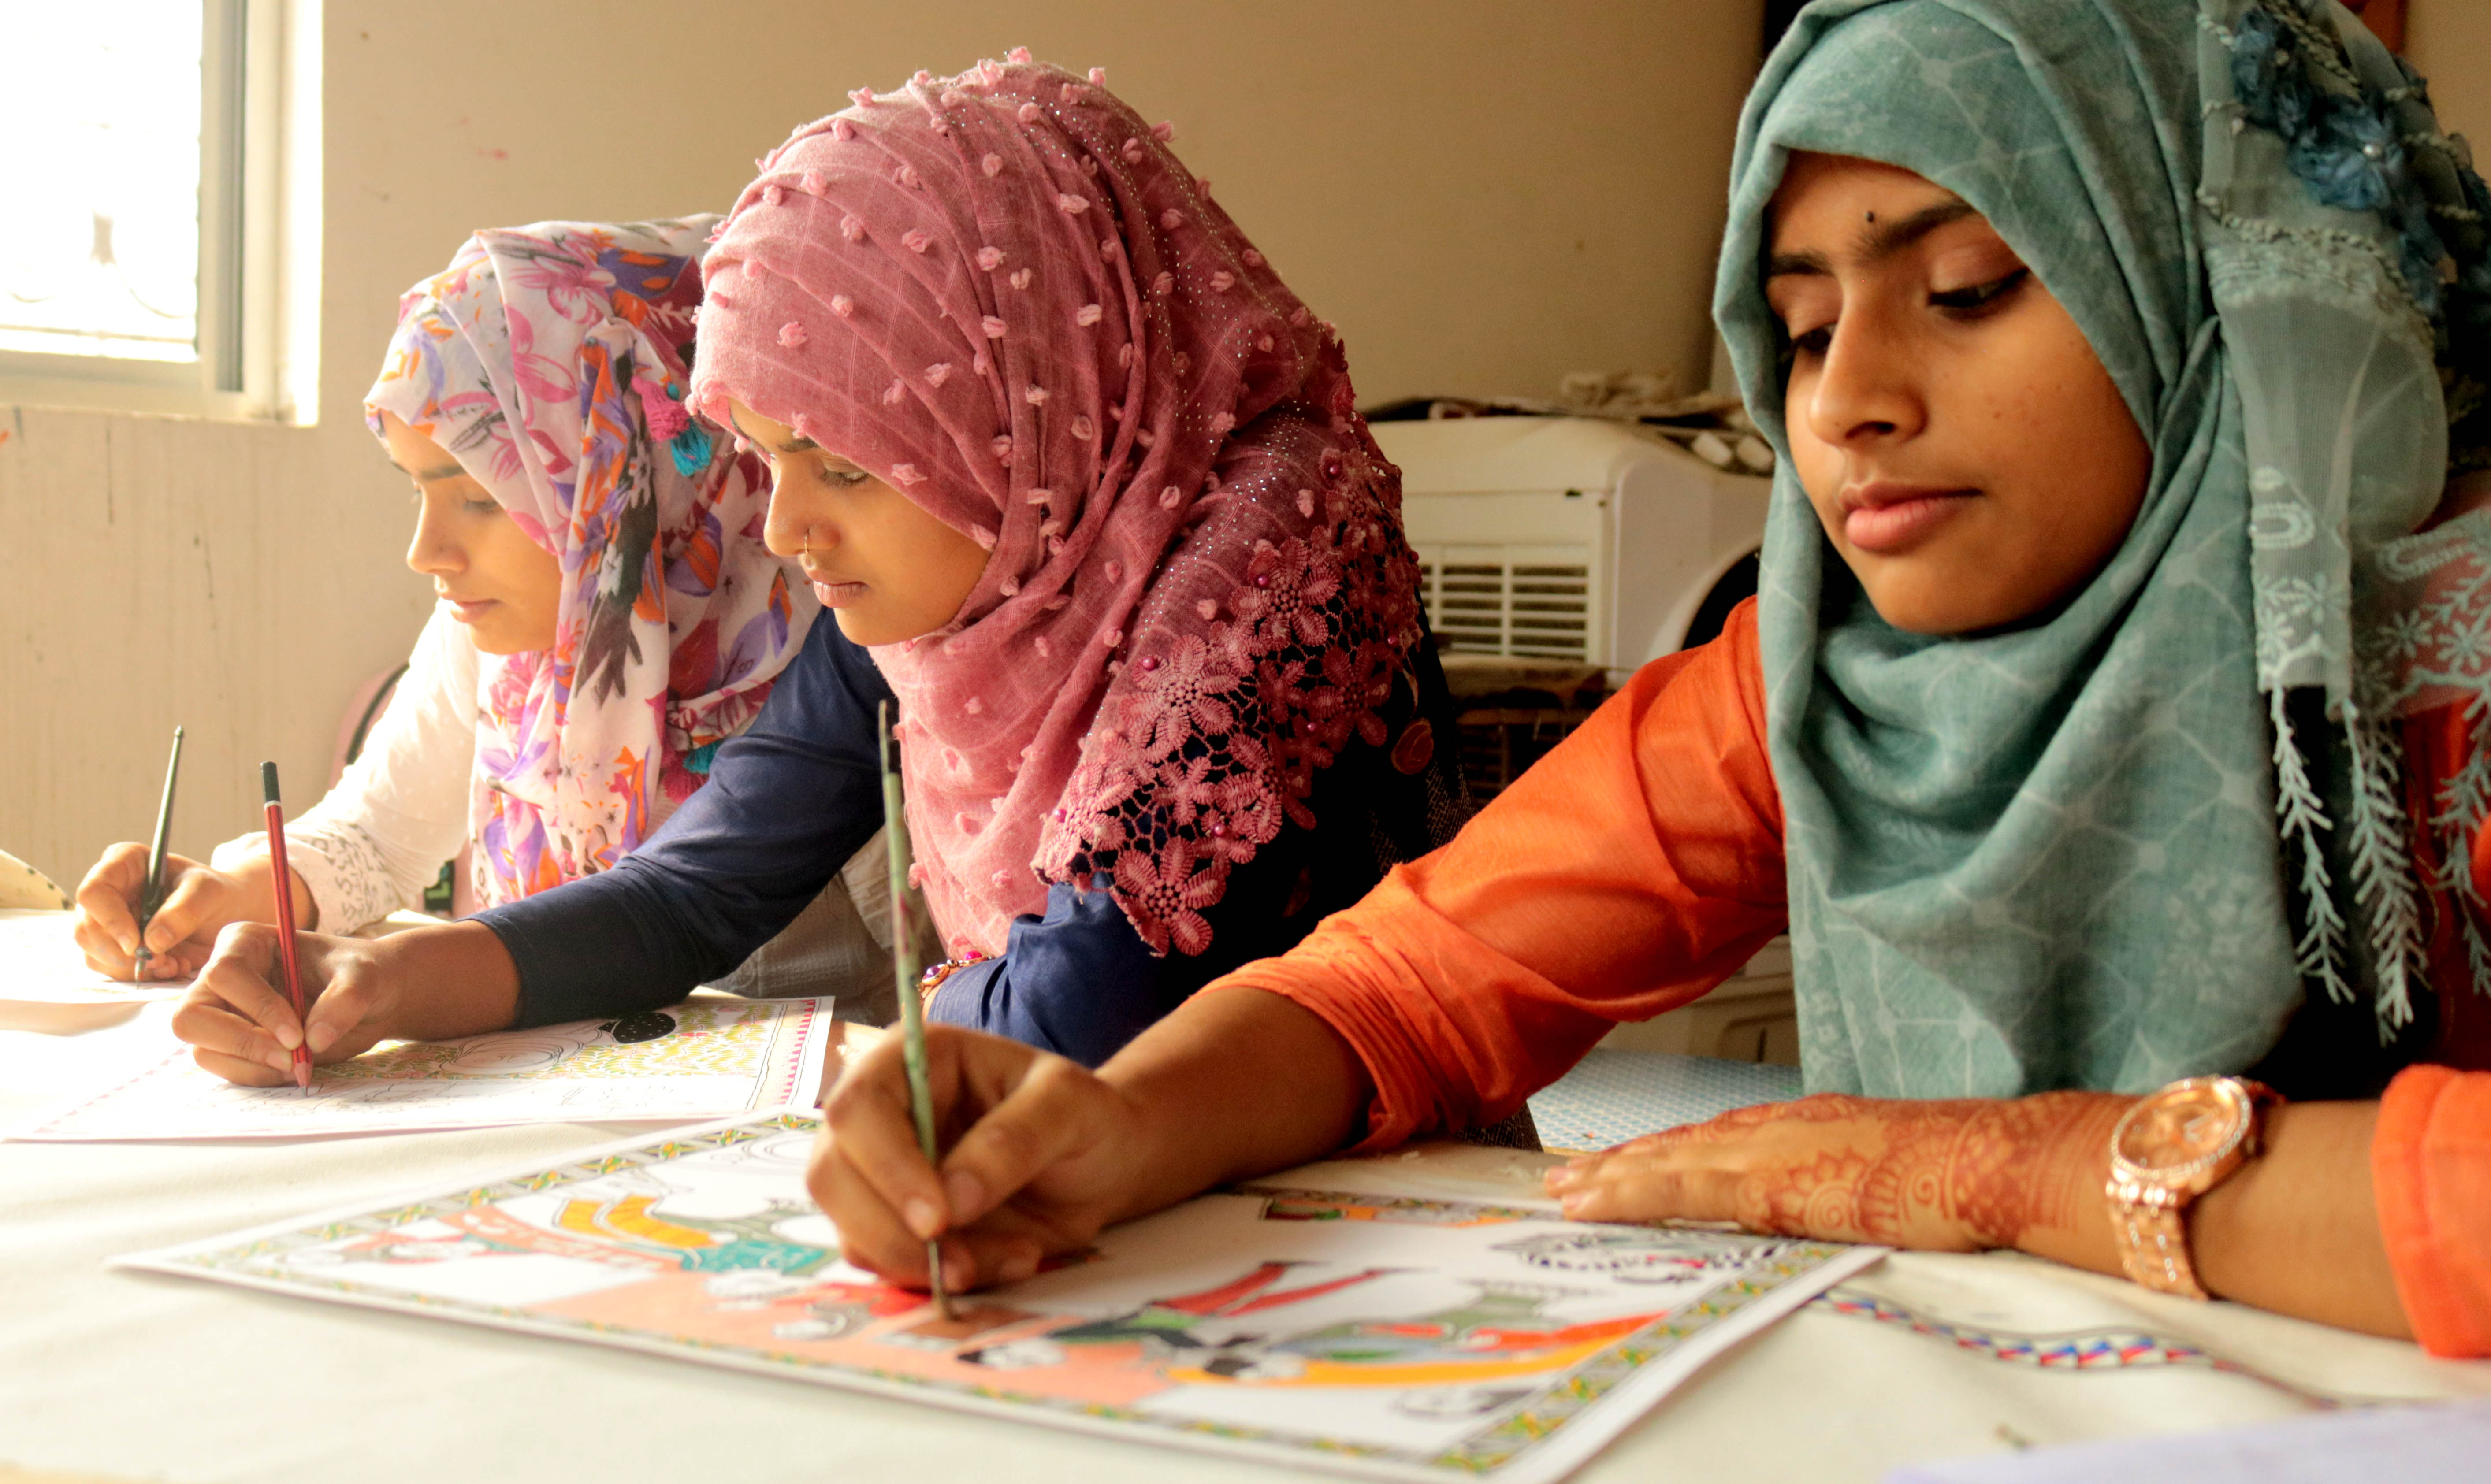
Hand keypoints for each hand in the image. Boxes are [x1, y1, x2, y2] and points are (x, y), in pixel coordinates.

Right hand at [74, 844, 257, 980]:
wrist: (225, 914)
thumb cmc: (214, 894)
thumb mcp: (208, 894)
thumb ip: (183, 912)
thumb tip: (151, 942)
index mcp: (123, 862)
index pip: (93, 892)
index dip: (109, 920)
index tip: (136, 945)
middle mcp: (107, 890)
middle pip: (87, 928)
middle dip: (122, 954)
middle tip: (161, 961)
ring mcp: (105, 920)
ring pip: (95, 953)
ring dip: (133, 968)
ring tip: (173, 963)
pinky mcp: (113, 945)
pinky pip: (111, 969)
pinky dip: (140, 975)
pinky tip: (171, 966)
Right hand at [171, 925, 407, 1084]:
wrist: (370, 1000)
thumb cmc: (359, 975)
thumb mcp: (364, 976)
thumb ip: (345, 1000)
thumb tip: (314, 1040)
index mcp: (244, 942)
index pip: (225, 973)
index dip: (257, 1007)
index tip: (297, 1035)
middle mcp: (221, 978)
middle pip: (191, 1016)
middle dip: (240, 1043)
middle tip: (291, 1058)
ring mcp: (220, 1013)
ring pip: (203, 1049)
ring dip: (250, 1065)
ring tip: (299, 1064)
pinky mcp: (229, 1044)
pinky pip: (223, 1067)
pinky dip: (255, 1076)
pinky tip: (291, 1069)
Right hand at [811, 1024, 1151, 1291]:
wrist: (1103, 1163)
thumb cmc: (1084, 1117)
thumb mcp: (1069, 1108)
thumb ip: (1014, 1141)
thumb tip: (952, 1200)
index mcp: (913, 1060)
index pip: (859, 1107)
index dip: (885, 1166)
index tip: (938, 1219)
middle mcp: (883, 1115)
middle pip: (831, 1176)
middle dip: (891, 1233)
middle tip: (964, 1265)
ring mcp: (881, 1174)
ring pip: (852, 1231)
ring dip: (923, 1264)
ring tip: (1013, 1257)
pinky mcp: (895, 1225)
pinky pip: (887, 1265)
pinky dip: (941, 1279)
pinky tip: (1006, 1261)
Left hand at [1543, 1091, 2132, 1253]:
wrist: (1996, 1158)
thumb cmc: (1971, 1168)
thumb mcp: (1904, 1170)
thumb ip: (1866, 1178)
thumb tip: (1859, 1197)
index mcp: (1817, 1122)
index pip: (1730, 1136)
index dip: (1679, 1148)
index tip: (1640, 1159)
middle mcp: (1786, 1124)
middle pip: (1688, 1142)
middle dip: (1629, 1160)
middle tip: (1571, 1174)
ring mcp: (1773, 1147)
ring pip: (1671, 1159)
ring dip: (1613, 1175)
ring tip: (1563, 1190)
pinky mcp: (1768, 1179)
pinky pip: (1680, 1185)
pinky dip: (1629, 1191)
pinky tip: (1590, 1201)